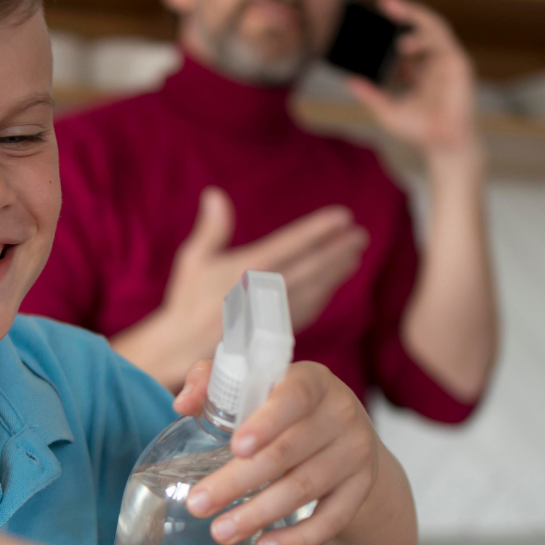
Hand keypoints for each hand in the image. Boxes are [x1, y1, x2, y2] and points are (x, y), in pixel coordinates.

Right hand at [165, 187, 368, 341]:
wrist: (184, 349)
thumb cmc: (188, 302)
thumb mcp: (194, 261)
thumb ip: (211, 229)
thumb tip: (215, 194)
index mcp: (245, 270)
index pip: (291, 244)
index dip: (320, 230)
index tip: (343, 217)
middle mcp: (263, 293)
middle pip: (312, 267)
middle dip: (338, 251)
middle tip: (360, 236)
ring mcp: (272, 315)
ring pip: (315, 290)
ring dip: (337, 272)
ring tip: (354, 256)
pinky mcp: (275, 333)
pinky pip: (308, 310)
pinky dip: (324, 294)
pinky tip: (333, 283)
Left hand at [174, 358, 379, 544]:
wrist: (343, 432)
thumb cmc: (283, 405)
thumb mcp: (255, 385)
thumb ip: (214, 383)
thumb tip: (181, 404)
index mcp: (313, 380)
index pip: (294, 396)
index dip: (266, 422)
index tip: (235, 447)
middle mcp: (341, 413)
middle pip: (288, 451)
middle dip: (238, 480)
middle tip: (198, 504)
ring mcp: (355, 453)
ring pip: (304, 488)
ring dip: (259, 514)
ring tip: (220, 532)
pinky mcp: (360, 489)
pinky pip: (332, 519)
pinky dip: (297, 538)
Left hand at [347, 0, 479, 161]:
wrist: (442, 145)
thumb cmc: (419, 130)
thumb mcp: (387, 109)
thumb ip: (371, 94)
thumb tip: (350, 81)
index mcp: (421, 71)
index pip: (407, 41)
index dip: (394, 28)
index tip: (376, 18)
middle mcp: (435, 62)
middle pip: (420, 28)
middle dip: (404, 11)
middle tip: (384, 0)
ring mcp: (448, 61)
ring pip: (433, 27)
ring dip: (414, 15)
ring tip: (393, 10)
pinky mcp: (458, 63)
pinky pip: (441, 40)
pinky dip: (423, 37)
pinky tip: (404, 43)